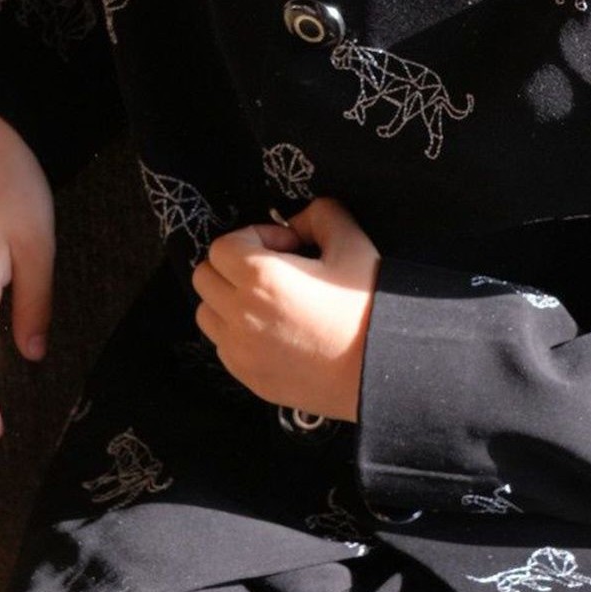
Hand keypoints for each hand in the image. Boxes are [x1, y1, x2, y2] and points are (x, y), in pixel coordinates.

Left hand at [192, 198, 379, 422]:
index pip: (223, 245)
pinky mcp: (249, 378)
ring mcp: (241, 352)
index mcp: (261, 279)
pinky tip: (277, 328)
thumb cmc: (369, 306)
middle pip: (205, 276)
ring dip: (229, 298)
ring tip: (271, 300)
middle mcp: (241, 316)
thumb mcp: (353, 243)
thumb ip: (321, 214)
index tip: (289, 245)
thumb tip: (297, 221)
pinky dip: (237, 331)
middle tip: (276, 268)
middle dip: (234, 264)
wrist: (385, 368)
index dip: (256, 236)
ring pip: (207, 312)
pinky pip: (223, 345)